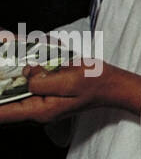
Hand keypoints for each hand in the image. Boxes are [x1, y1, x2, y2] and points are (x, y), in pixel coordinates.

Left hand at [0, 61, 140, 124]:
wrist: (111, 83)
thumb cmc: (95, 84)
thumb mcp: (69, 81)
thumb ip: (43, 81)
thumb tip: (26, 73)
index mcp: (39, 110)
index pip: (3, 113)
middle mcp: (36, 107)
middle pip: (5, 99)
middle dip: (3, 79)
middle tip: (2, 55)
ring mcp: (39, 99)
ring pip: (15, 86)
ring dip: (13, 69)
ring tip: (11, 45)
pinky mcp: (45, 90)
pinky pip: (28, 79)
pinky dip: (26, 66)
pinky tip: (31, 49)